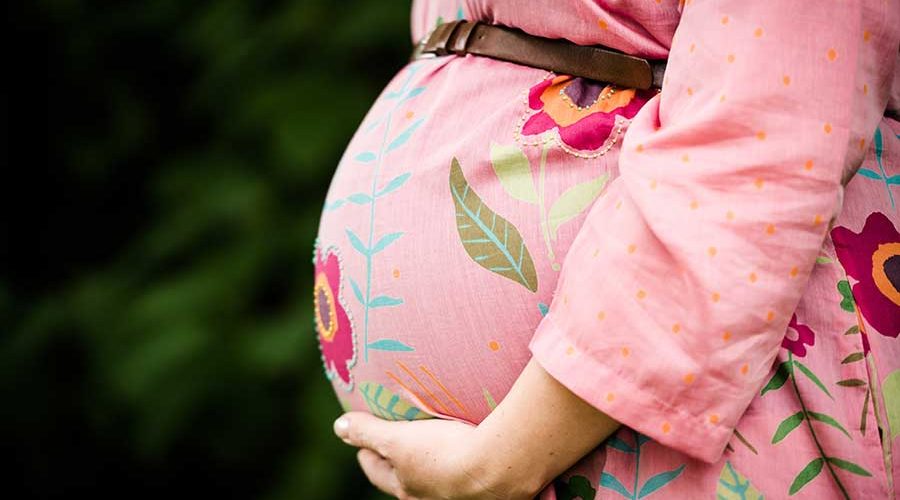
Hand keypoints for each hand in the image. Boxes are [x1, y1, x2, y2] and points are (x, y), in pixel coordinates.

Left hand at [333, 412, 514, 499]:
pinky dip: (463, 459)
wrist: (500, 466)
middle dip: (398, 463)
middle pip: (406, 481)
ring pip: (438, 479)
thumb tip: (339, 427)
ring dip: (432, 463)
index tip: (364, 444)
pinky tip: (471, 447)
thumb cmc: (443, 454)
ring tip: (433, 443)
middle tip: (395, 443)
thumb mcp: (397, 440)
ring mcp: (460, 497)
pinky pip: (468, 472)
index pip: (377, 473)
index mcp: (407, 490)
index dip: (367, 455)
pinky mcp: (488, 489)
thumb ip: (368, 432)